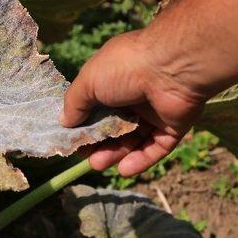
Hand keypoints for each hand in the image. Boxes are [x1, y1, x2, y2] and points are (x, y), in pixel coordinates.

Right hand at [60, 29, 208, 175]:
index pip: (96, 105)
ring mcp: (155, 111)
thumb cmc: (125, 68)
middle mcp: (134, 94)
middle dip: (99, 142)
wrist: (173, 68)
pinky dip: (141, 159)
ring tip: (99, 164)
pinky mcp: (173, 127)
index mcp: (114, 79)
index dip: (84, 123)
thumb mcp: (89, 81)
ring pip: (133, 139)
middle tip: (85, 156)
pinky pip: (156, 147)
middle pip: (114, 126)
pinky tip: (125, 170)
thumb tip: (64, 122)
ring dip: (116, 153)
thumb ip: (75, 103)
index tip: (72, 138)